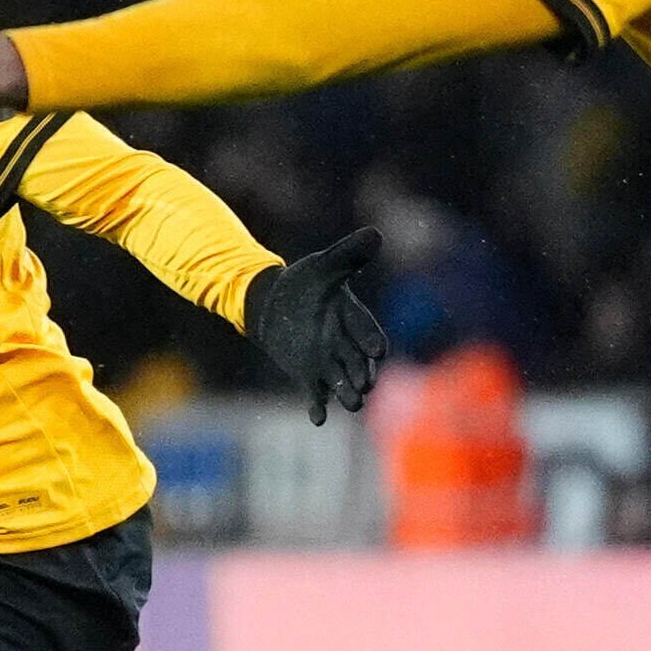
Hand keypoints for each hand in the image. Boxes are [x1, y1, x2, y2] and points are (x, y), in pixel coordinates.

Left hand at [243, 228, 387, 423]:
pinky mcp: (310, 376)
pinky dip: (318, 407)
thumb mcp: (324, 265)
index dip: (372, 341)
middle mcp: (346, 344)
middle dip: (363, 373)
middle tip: (365, 383)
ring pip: (343, 382)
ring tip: (353, 403)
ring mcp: (329, 363)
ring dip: (348, 394)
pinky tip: (317, 417)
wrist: (274, 303)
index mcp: (354, 317)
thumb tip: (375, 234)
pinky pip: (317, 395)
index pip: (368, 332)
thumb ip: (349, 255)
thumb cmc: (304, 282)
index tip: (377, 351)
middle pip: (359, 363)